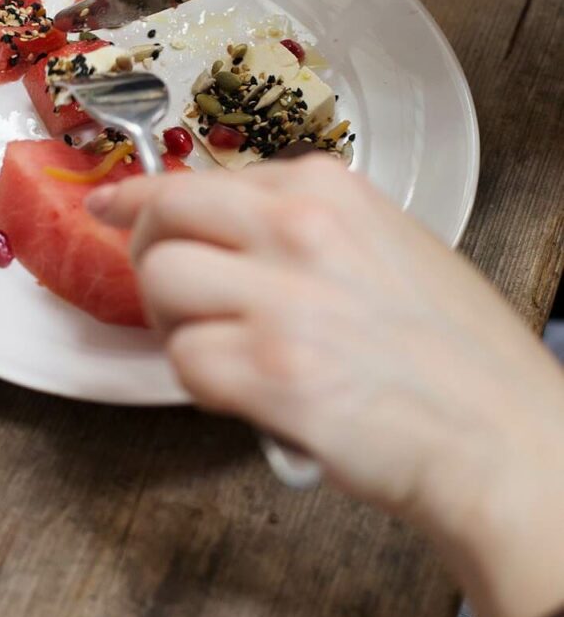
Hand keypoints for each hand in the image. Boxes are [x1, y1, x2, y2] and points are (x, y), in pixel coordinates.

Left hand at [88, 158, 563, 616]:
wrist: (503, 436)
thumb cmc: (456, 352)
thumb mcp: (387, 245)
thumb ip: (302, 225)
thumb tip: (225, 231)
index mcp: (326, 189)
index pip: (198, 179)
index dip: (144, 198)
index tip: (113, 205)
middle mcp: (297, 229)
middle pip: (162, 219)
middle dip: (144, 254)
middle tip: (165, 293)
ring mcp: (280, 300)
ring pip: (161, 287)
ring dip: (172, 324)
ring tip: (218, 349)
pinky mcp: (269, 374)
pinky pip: (184, 362)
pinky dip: (200, 381)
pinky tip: (243, 390)